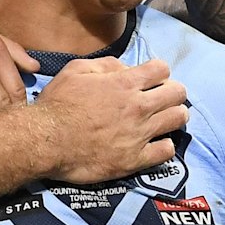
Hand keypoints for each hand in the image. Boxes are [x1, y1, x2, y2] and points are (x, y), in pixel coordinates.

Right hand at [38, 57, 187, 182]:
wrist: (45, 142)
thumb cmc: (57, 105)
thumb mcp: (75, 71)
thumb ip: (105, 65)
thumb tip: (125, 69)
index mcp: (124, 83)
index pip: (162, 69)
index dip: (159, 72)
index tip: (151, 79)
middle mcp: (138, 107)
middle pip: (178, 93)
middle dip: (173, 92)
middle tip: (162, 98)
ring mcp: (139, 134)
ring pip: (178, 119)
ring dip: (175, 115)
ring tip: (164, 119)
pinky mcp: (135, 160)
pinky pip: (166, 151)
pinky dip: (164, 145)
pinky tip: (155, 143)